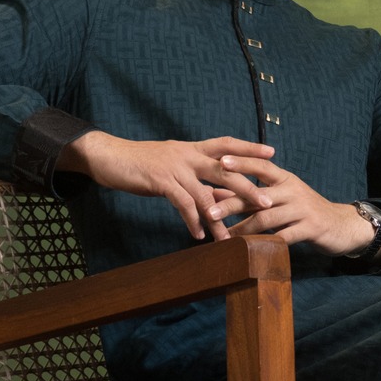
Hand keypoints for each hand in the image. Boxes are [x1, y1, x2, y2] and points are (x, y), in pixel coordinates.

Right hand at [59, 131, 276, 240]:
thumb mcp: (171, 165)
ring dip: (219, 217)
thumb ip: (193, 177)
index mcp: (192, 148)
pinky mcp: (160, 180)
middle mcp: (187, 154)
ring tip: (230, 236)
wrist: (109, 156)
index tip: (272, 154)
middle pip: (225, 169)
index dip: (249, 148)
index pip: (227, 144)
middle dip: (247, 187)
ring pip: (205, 192)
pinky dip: (192, 220)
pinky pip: (181, 203)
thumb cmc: (141, 162)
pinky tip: (199, 235)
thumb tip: (214, 195)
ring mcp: (174, 167)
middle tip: (266, 203)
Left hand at [216, 155, 376, 255]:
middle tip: (209, 211)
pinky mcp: (310, 228)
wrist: (341, 226)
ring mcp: (303, 209)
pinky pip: (283, 237)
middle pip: (258, 194)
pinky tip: (249, 251)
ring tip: (224, 237)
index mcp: (286, 179)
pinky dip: (265, 243)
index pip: (262, 166)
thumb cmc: (304, 211)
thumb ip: (252, 195)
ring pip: (267, 218)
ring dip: (243, 228)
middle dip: (232, 202)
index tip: (220, 161)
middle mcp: (293, 190)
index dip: (242, 163)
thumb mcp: (281, 198)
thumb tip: (215, 192)